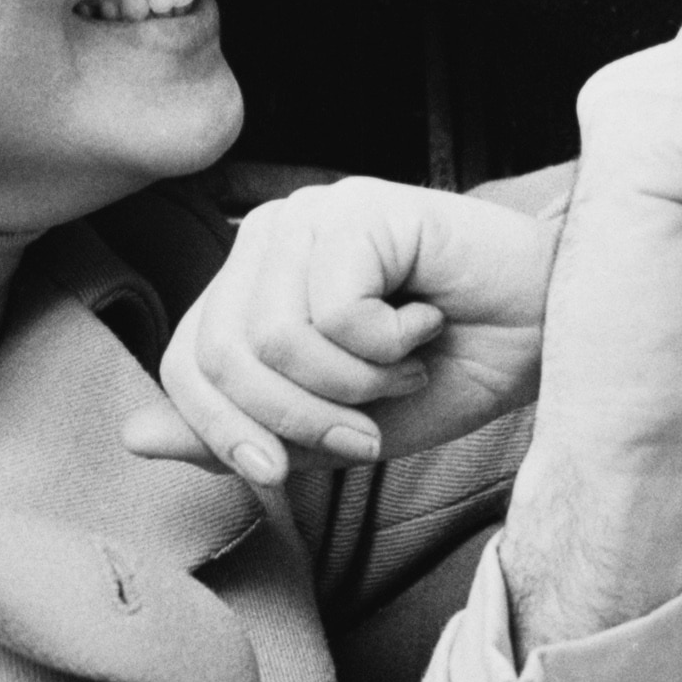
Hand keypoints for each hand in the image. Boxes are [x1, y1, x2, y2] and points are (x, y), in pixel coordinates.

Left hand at [125, 179, 555, 488]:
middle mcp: (270, 234)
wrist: (550, 336)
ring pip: (274, 339)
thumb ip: (239, 432)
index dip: (222, 432)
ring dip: (350, 385)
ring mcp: (315, 212)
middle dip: (296, 420)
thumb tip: (132, 437)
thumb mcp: (332, 427)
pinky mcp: (360, 207)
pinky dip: (385, 346)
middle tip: (366, 430)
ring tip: (402, 368)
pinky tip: (426, 322)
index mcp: (252, 281)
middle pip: (221, 355)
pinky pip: (334, 313)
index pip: (185, 362)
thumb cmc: (450, 372)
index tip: (282, 474)